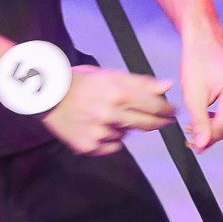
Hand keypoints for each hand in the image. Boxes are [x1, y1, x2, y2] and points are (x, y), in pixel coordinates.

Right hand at [43, 65, 176, 155]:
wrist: (49, 96)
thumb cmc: (82, 82)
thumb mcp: (111, 75)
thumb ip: (141, 82)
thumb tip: (167, 86)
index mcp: (118, 93)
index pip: (154, 106)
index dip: (167, 110)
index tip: (173, 112)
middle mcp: (110, 114)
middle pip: (147, 124)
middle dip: (158, 122)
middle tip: (163, 120)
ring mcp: (99, 133)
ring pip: (127, 134)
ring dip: (126, 127)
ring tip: (110, 115)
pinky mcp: (89, 146)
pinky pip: (112, 146)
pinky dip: (111, 138)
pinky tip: (101, 127)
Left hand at [176, 36, 222, 150]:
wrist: (206, 43)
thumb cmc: (197, 64)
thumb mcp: (193, 95)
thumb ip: (199, 123)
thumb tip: (202, 147)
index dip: (208, 137)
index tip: (190, 141)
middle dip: (212, 134)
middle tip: (190, 134)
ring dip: (217, 128)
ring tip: (196, 125)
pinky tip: (208, 116)